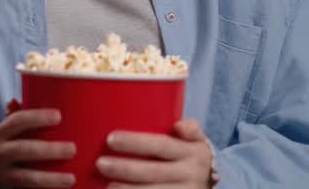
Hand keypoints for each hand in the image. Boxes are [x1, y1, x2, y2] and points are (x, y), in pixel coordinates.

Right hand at [0, 108, 75, 187]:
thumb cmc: (9, 145)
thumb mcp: (10, 131)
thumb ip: (20, 117)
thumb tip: (17, 101)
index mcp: (2, 132)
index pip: (17, 120)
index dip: (36, 117)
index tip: (58, 116)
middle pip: (22, 149)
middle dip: (48, 150)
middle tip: (72, 149)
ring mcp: (2, 173)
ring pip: (25, 177)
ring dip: (49, 178)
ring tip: (70, 179)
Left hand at [96, 118, 213, 187]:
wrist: (208, 186)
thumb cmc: (191, 158)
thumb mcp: (197, 142)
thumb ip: (190, 130)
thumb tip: (179, 125)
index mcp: (192, 152)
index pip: (162, 145)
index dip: (136, 142)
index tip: (110, 139)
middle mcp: (191, 174)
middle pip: (154, 171)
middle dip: (126, 169)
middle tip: (100, 163)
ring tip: (107, 186)